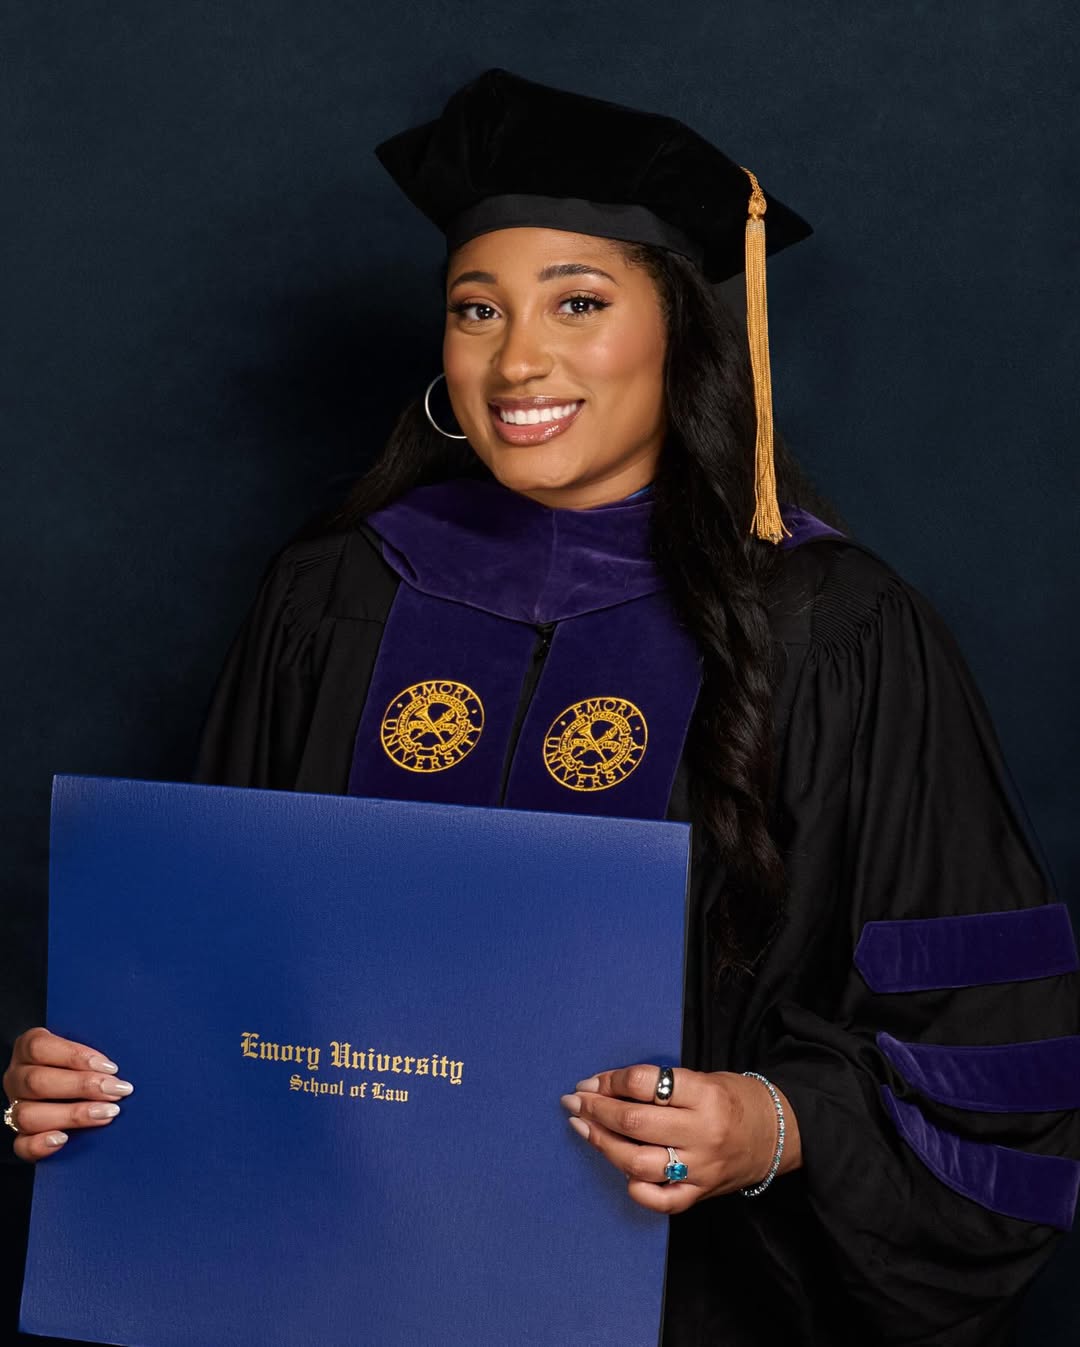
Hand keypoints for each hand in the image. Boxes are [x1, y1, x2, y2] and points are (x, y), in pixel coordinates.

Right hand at [3, 1027, 133, 1161]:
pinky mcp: (19, 1136)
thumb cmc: (86, 1062)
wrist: (74, 1086)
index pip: (39, 1047)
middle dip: (83, 1086)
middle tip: (117, 1090)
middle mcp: (16, 1077)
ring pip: (28, 1114)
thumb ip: (93, 1054)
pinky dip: (41, 1144)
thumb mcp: (86, 1049)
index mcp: (29, 1048)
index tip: (110, 1067)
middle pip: (37, 1082)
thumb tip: (118, 1067)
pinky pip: (21, 1145)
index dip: (75, 1056)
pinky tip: (64, 1139)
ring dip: (72, 1114)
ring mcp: (14, 1107)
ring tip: (107, 1113)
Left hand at [560, 1064, 799, 1212]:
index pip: (646, 1083)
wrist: (778, 1135)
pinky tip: (620, 1171)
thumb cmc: (734, 1099)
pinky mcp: (701, 1192)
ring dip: (603, 1144)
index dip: (610, 1081)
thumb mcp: (704, 1078)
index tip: (590, 1081)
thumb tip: (605, 1086)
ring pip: (639, 1162)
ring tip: (583, 1128)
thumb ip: (661, 1085)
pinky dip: (636, 1189)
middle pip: (635, 1122)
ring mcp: (701, 1167)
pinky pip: (662, 1200)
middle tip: (574, 1101)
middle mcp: (702, 1131)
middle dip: (597, 1110)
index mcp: (705, 1094)